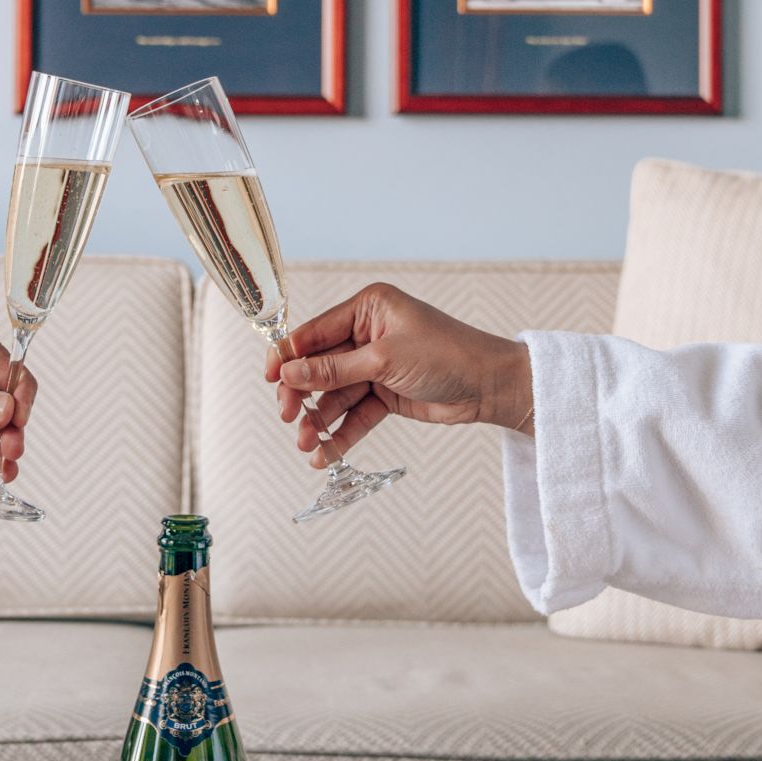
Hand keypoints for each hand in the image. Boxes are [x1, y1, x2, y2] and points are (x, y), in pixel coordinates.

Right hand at [267, 283, 533, 467]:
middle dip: (303, 393)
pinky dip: (340, 433)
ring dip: (319, 419)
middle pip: (320, 366)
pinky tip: (324, 452)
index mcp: (367, 308)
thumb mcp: (384, 360)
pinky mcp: (386, 393)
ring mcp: (376, 365)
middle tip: (289, 416)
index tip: (270, 380)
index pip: (315, 332)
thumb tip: (289, 372)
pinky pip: (355, 413)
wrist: (491, 386)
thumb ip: (334, 369)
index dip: (288, 355)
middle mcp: (368, 333)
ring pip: (336, 394)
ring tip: (307, 444)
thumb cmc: (448, 355)